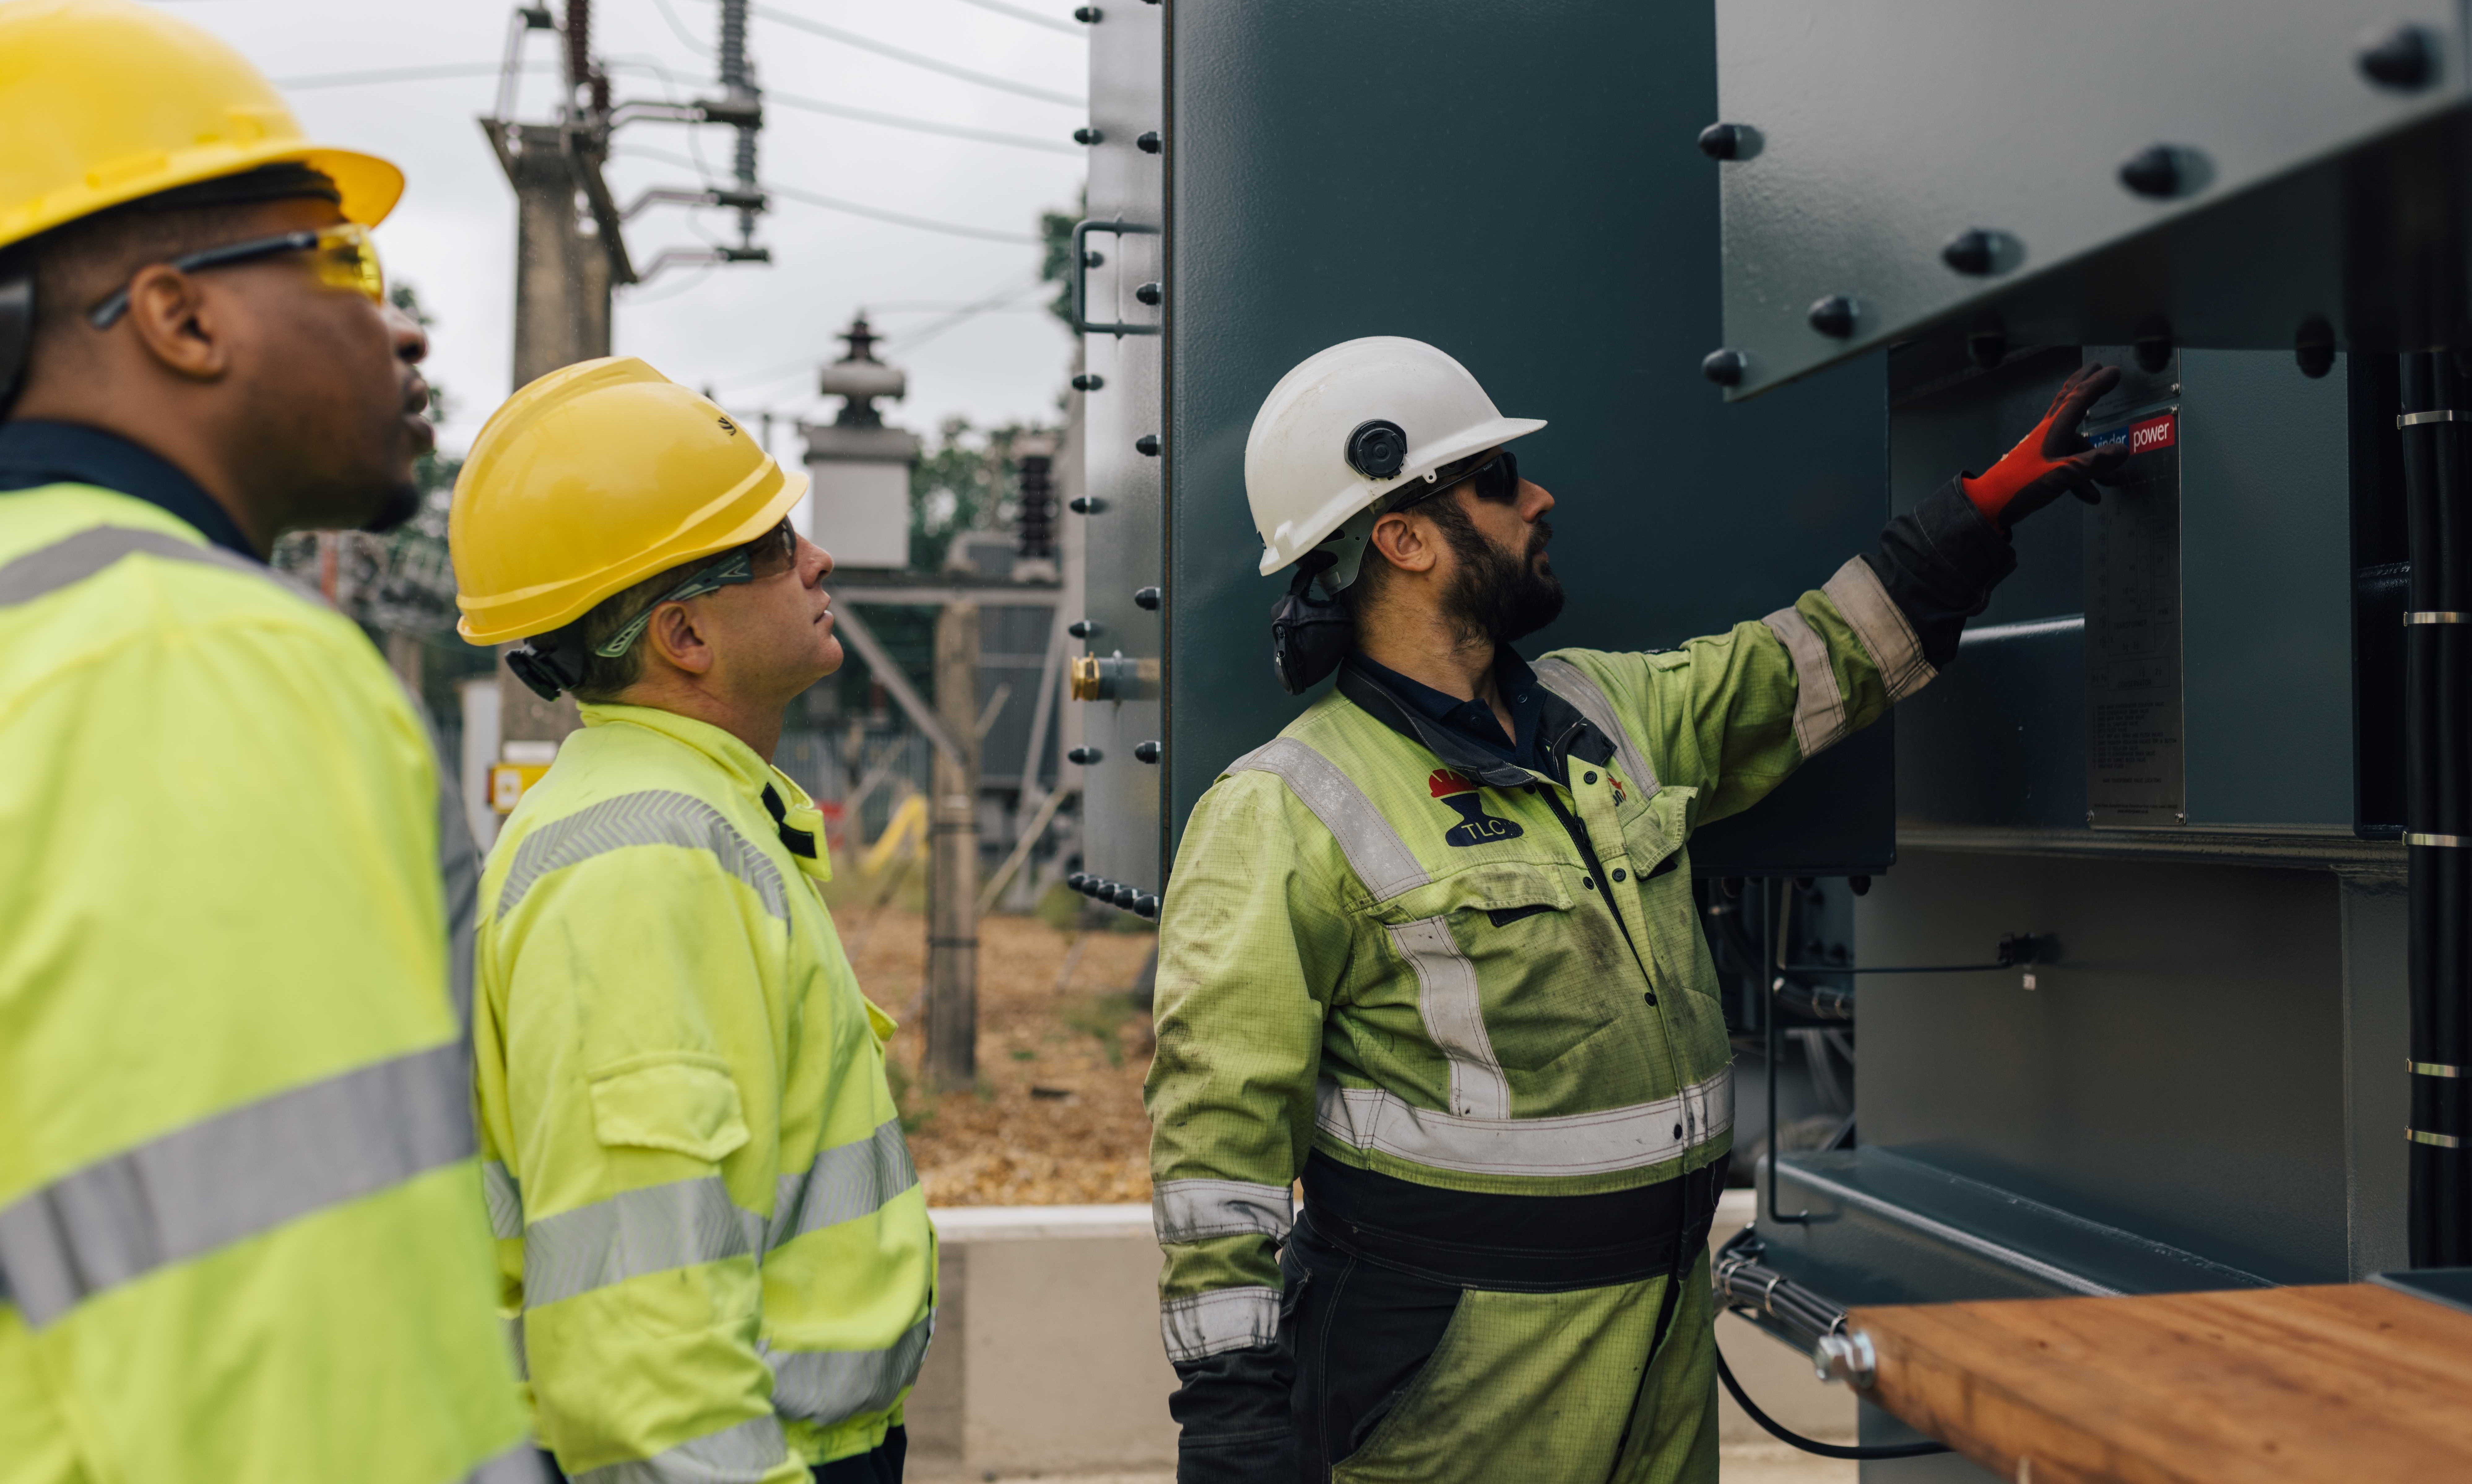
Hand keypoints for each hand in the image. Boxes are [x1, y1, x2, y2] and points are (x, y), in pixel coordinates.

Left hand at [1961, 364, 2130, 529]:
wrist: (1989, 504)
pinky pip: (2066, 465)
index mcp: (2053, 429)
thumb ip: (2091, 463)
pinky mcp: (2038, 464)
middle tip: (2097, 368)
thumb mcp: (2060, 475)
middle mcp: (2048, 433)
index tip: (2114, 371)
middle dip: (2086, 386)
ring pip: (2074, 445)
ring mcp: (2042, 448)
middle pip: (2069, 403)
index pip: (2078, 398)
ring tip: (2113, 481)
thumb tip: (2122, 451)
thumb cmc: (2020, 485)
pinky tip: (2092, 496)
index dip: (2097, 384)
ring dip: (2095, 461)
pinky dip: (2080, 478)